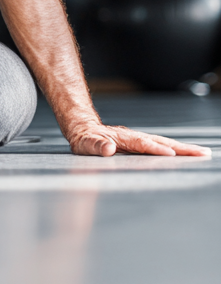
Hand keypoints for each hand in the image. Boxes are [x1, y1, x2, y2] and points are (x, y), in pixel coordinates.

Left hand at [68, 123, 210, 157]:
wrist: (82, 128)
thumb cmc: (84, 138)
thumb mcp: (84, 144)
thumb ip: (95, 145)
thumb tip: (108, 149)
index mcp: (121, 138)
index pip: (141, 144)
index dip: (156, 149)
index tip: (171, 154)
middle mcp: (133, 137)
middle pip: (160, 141)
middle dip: (181, 148)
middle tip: (202, 153)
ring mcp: (138, 140)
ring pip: (163, 143)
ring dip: (182, 148)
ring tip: (201, 153)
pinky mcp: (140, 144)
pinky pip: (160, 146)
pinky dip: (175, 150)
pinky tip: (187, 154)